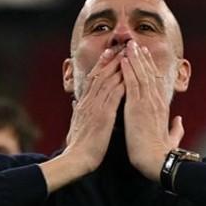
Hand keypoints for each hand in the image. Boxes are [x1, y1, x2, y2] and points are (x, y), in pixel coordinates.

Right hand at [40, 48, 125, 193]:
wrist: (76, 159)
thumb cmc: (79, 146)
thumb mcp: (76, 124)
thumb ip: (78, 112)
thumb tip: (76, 103)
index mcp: (84, 104)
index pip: (93, 79)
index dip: (102, 64)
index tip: (110, 53)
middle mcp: (89, 102)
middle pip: (100, 75)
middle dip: (111, 59)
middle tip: (121, 46)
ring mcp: (95, 108)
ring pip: (107, 81)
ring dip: (118, 67)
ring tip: (127, 54)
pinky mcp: (103, 116)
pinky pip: (113, 96)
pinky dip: (121, 83)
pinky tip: (129, 75)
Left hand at [121, 40, 183, 180]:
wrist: (156, 160)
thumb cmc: (161, 152)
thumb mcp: (172, 138)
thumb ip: (176, 128)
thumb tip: (179, 121)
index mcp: (162, 107)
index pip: (156, 82)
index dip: (150, 67)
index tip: (145, 56)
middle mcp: (156, 101)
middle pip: (149, 73)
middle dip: (141, 57)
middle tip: (135, 43)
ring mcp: (147, 102)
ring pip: (141, 74)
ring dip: (134, 58)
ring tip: (128, 45)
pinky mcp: (137, 107)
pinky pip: (132, 84)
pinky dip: (127, 70)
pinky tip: (123, 59)